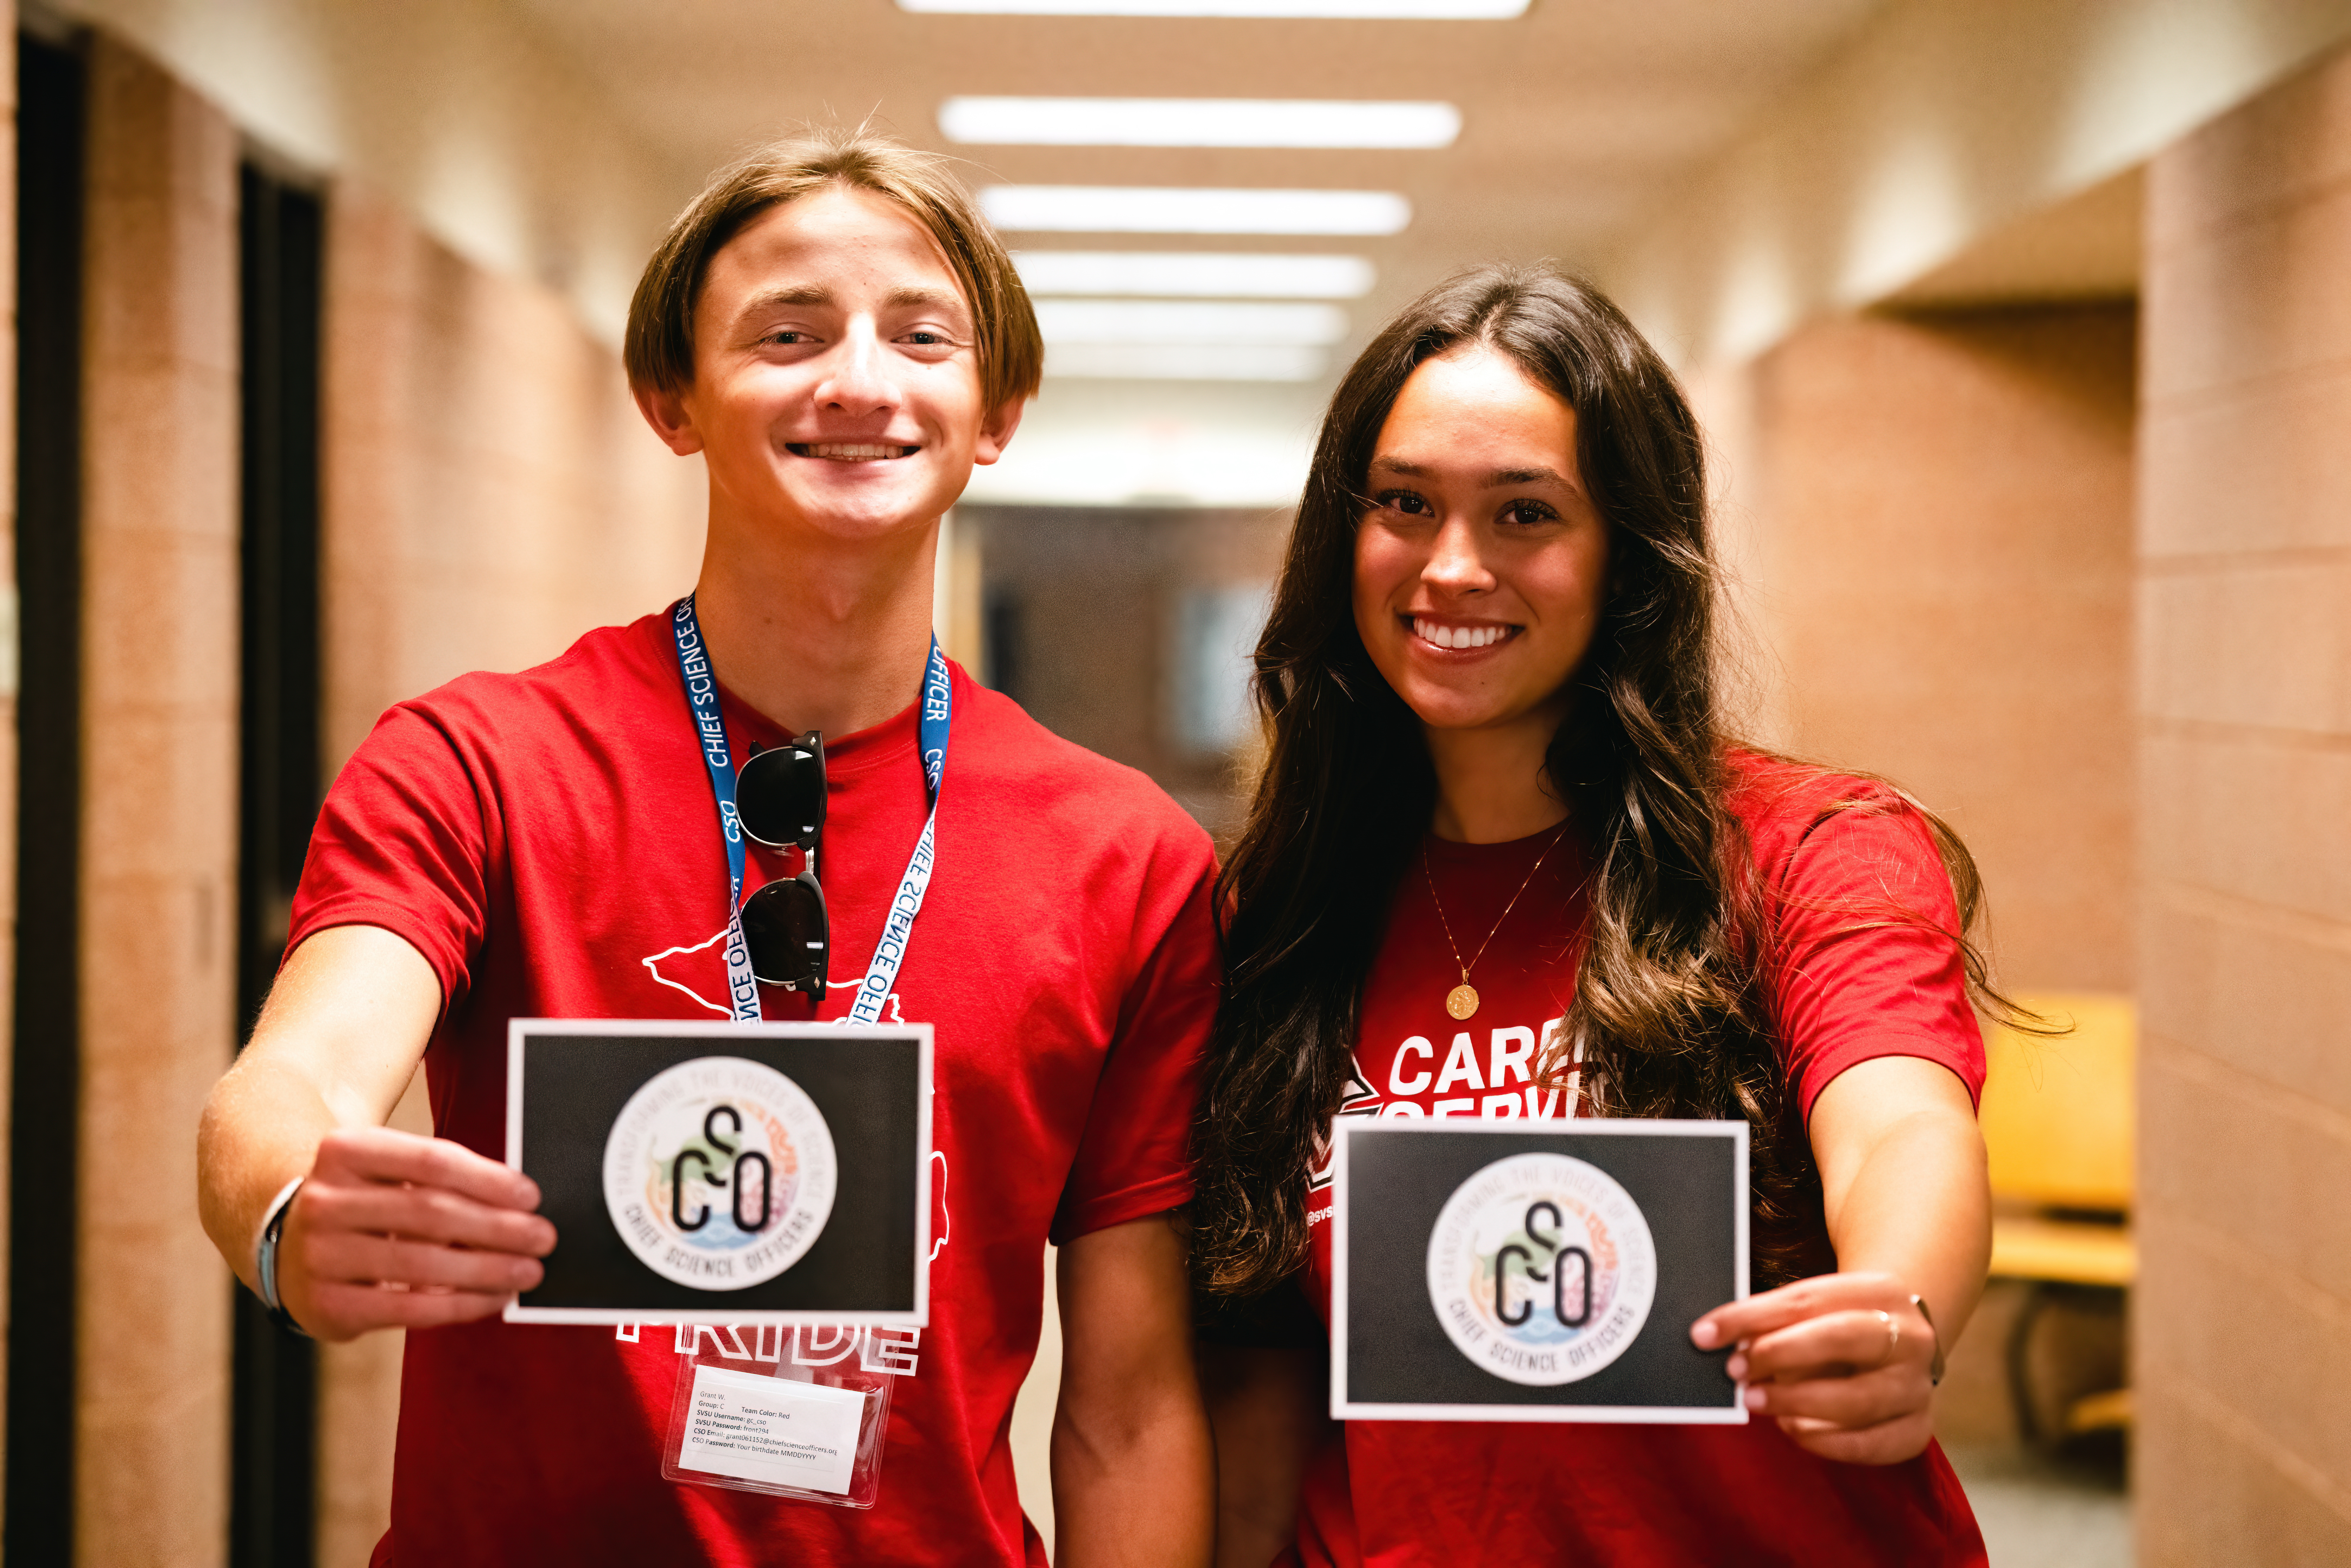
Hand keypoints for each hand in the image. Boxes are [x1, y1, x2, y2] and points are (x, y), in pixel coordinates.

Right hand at [277, 1125, 557, 1341]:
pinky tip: (492, 1298)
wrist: (285, 1241)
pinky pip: (407, 1307)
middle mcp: (324, 1200)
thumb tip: (516, 1207)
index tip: (531, 1196)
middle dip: (497, 1228)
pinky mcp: (325, 1303)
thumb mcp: (385, 1170)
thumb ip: (440, 1180)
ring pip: (421, 1262)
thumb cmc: (361, 1200)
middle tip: (542, 1237)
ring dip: (486, 1269)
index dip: (488, 1179)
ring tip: (528, 1271)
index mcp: (344, 1150)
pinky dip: (459, 1304)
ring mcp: (319, 1254)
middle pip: (431, 1212)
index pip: (431, 1160)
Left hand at [1690, 1271, 1937, 1463]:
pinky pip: (1873, 1444)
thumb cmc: (1839, 1323)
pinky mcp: (1918, 1428)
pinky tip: (1792, 1429)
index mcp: (1881, 1291)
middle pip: (1842, 1339)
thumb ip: (1770, 1319)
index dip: (1751, 1316)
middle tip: (1735, 1370)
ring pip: (1858, 1399)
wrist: (1902, 1343)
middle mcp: (1910, 1337)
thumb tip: (1713, 1338)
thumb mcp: (1813, 1307)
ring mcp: (1917, 1385)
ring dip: (1796, 1402)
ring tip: (1755, 1401)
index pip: (1807, 1299)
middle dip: (1781, 1354)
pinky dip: (1827, 1442)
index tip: (1705, 1333)